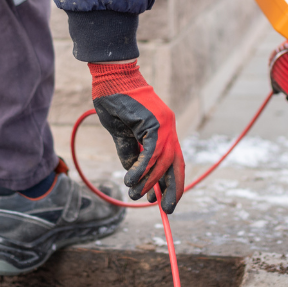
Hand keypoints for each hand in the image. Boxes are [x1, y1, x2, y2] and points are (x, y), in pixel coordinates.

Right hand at [88, 61, 184, 212]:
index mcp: (163, 129)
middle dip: (172, 189)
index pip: (172, 160)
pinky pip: (151, 153)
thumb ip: (129, 151)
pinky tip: (131, 181)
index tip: (162, 200)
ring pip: (162, 162)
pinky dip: (142, 170)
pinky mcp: (154, 123)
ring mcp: (164, 125)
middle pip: (176, 164)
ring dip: (149, 182)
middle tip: (165, 209)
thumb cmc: (114, 100)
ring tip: (135, 196)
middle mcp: (168, 128)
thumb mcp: (121, 132)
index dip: (169, 181)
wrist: (111, 77)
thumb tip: (132, 174)